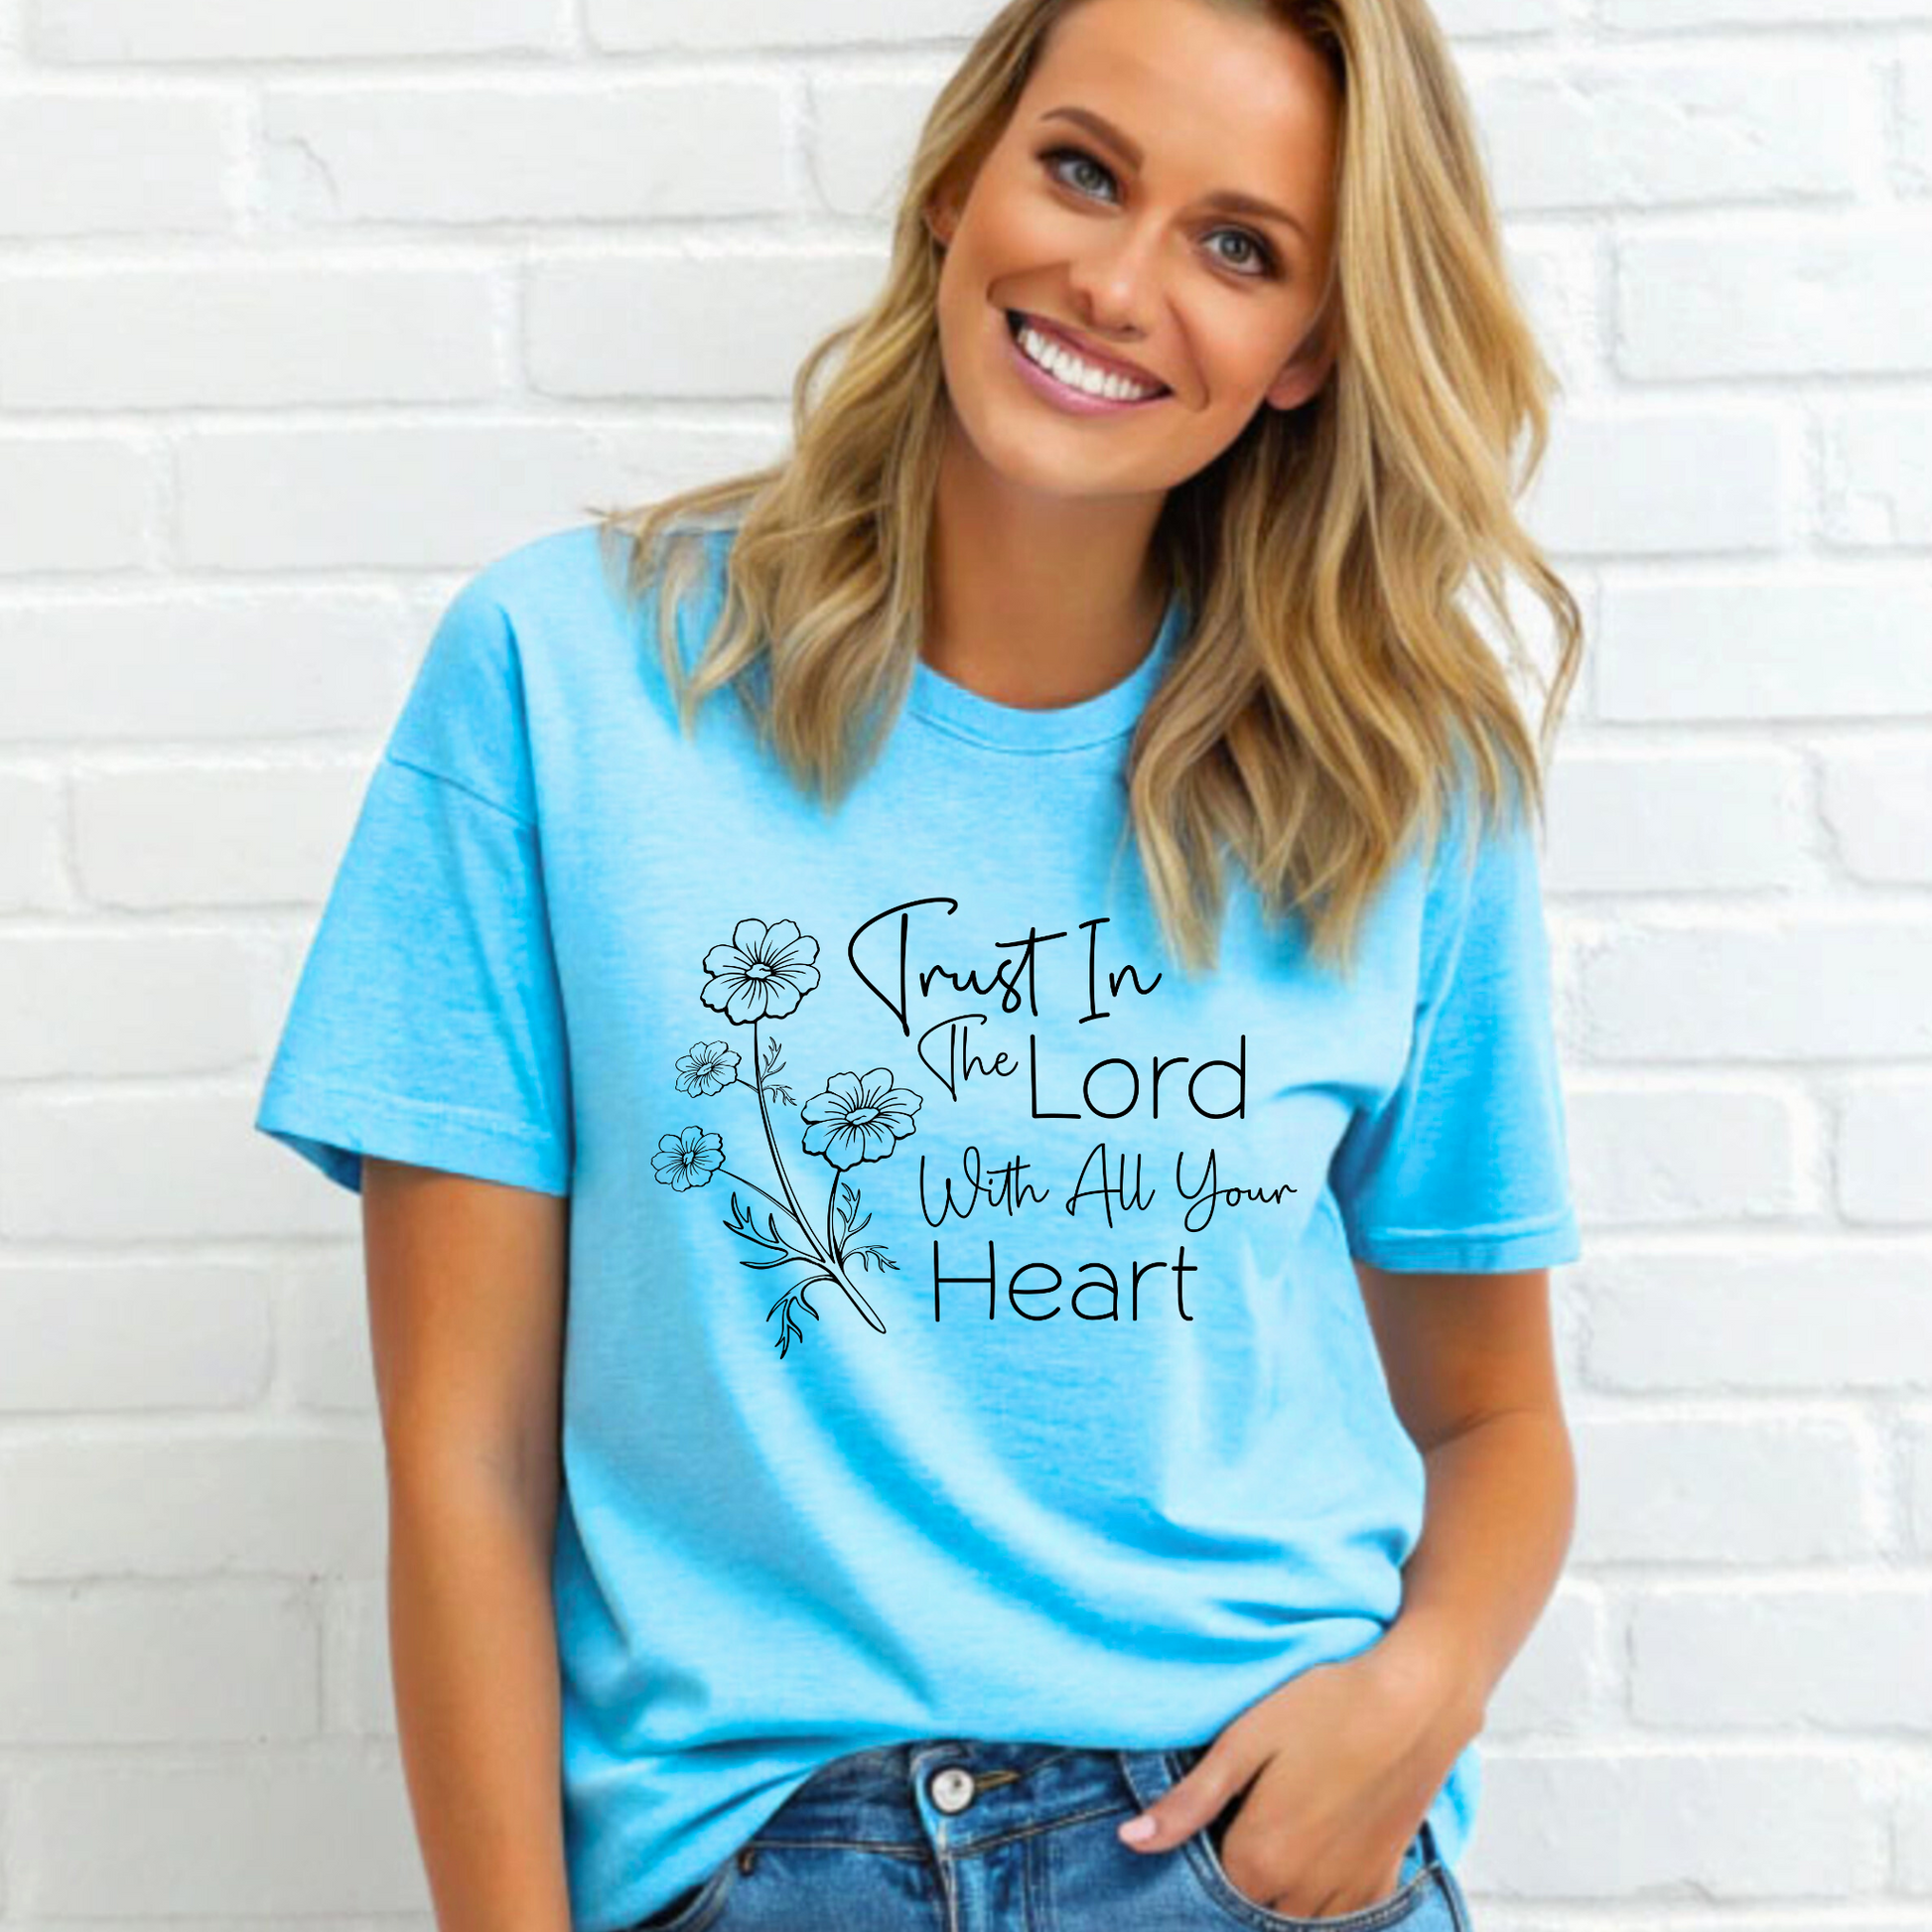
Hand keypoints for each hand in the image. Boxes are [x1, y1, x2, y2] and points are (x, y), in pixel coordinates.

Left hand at [1117, 1639, 1479, 1918]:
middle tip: (1244, 1812)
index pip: (1205, 1887)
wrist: (1418, 1700)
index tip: (1208, 1813)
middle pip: (1248, 1908)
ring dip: (1276, 1893)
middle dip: (1237, 1875)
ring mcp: (1348, 1894)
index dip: (1199, 1850)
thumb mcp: (1244, 1740)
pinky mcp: (1381, 1881)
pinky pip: (1339, 1917)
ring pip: (1293, 1920)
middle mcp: (1303, 1895)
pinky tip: (1313, 1851)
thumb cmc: (1325, 1707)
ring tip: (1278, 1825)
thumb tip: (1130, 1842)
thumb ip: (1189, 1801)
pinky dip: (1318, 1900)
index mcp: (1260, 1861)